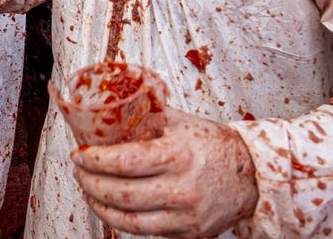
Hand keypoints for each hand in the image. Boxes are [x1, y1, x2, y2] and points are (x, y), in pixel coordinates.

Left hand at [71, 109, 257, 237]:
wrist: (252, 175)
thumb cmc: (215, 145)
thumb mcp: (181, 122)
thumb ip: (147, 115)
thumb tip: (109, 107)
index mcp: (177, 154)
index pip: (124, 161)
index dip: (94, 160)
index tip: (79, 155)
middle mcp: (181, 188)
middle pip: (120, 194)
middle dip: (90, 183)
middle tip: (79, 172)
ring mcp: (184, 215)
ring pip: (129, 220)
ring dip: (100, 206)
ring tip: (89, 192)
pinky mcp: (188, 233)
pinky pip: (145, 231)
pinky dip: (121, 221)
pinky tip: (111, 208)